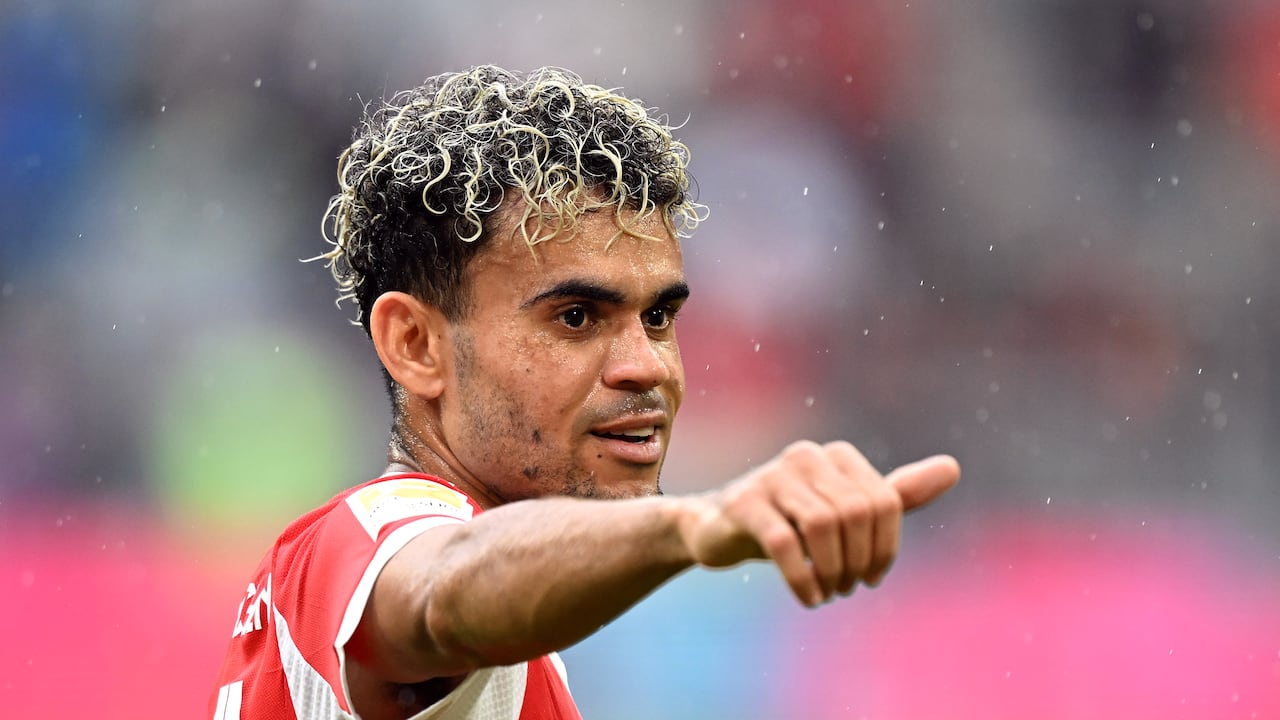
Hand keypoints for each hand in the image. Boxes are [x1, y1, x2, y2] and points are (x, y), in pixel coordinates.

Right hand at [678, 441, 958, 606]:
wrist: (719, 528)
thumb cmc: (793, 521)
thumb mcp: (848, 511)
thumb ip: (898, 493)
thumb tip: (954, 467)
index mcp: (838, 456)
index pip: (885, 502)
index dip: (886, 549)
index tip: (871, 578)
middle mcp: (807, 457)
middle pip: (856, 514)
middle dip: (858, 561)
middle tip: (847, 589)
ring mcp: (773, 476)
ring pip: (822, 526)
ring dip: (832, 571)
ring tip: (829, 594)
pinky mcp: (744, 503)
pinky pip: (784, 543)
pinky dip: (803, 578)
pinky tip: (809, 598)